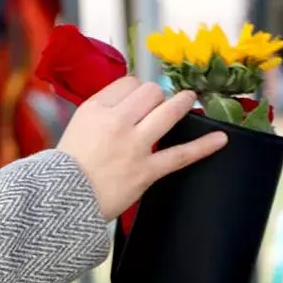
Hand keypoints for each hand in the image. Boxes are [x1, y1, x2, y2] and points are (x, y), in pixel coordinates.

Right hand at [57, 77, 226, 219]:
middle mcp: (116, 121)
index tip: (138, 98)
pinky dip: (203, 146)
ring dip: (181, 103)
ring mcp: (134, 146)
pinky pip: (180, 154)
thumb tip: (128, 103)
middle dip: (157, 95)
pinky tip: (221, 138)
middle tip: (158, 102)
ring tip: (189, 99)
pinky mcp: (146, 170)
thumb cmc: (65, 167)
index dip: (136, 89)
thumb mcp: (76, 126)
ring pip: (167, 112)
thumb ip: (101, 112)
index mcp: (95, 108)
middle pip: (149, 92)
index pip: (128, 83)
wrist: (62, 199)